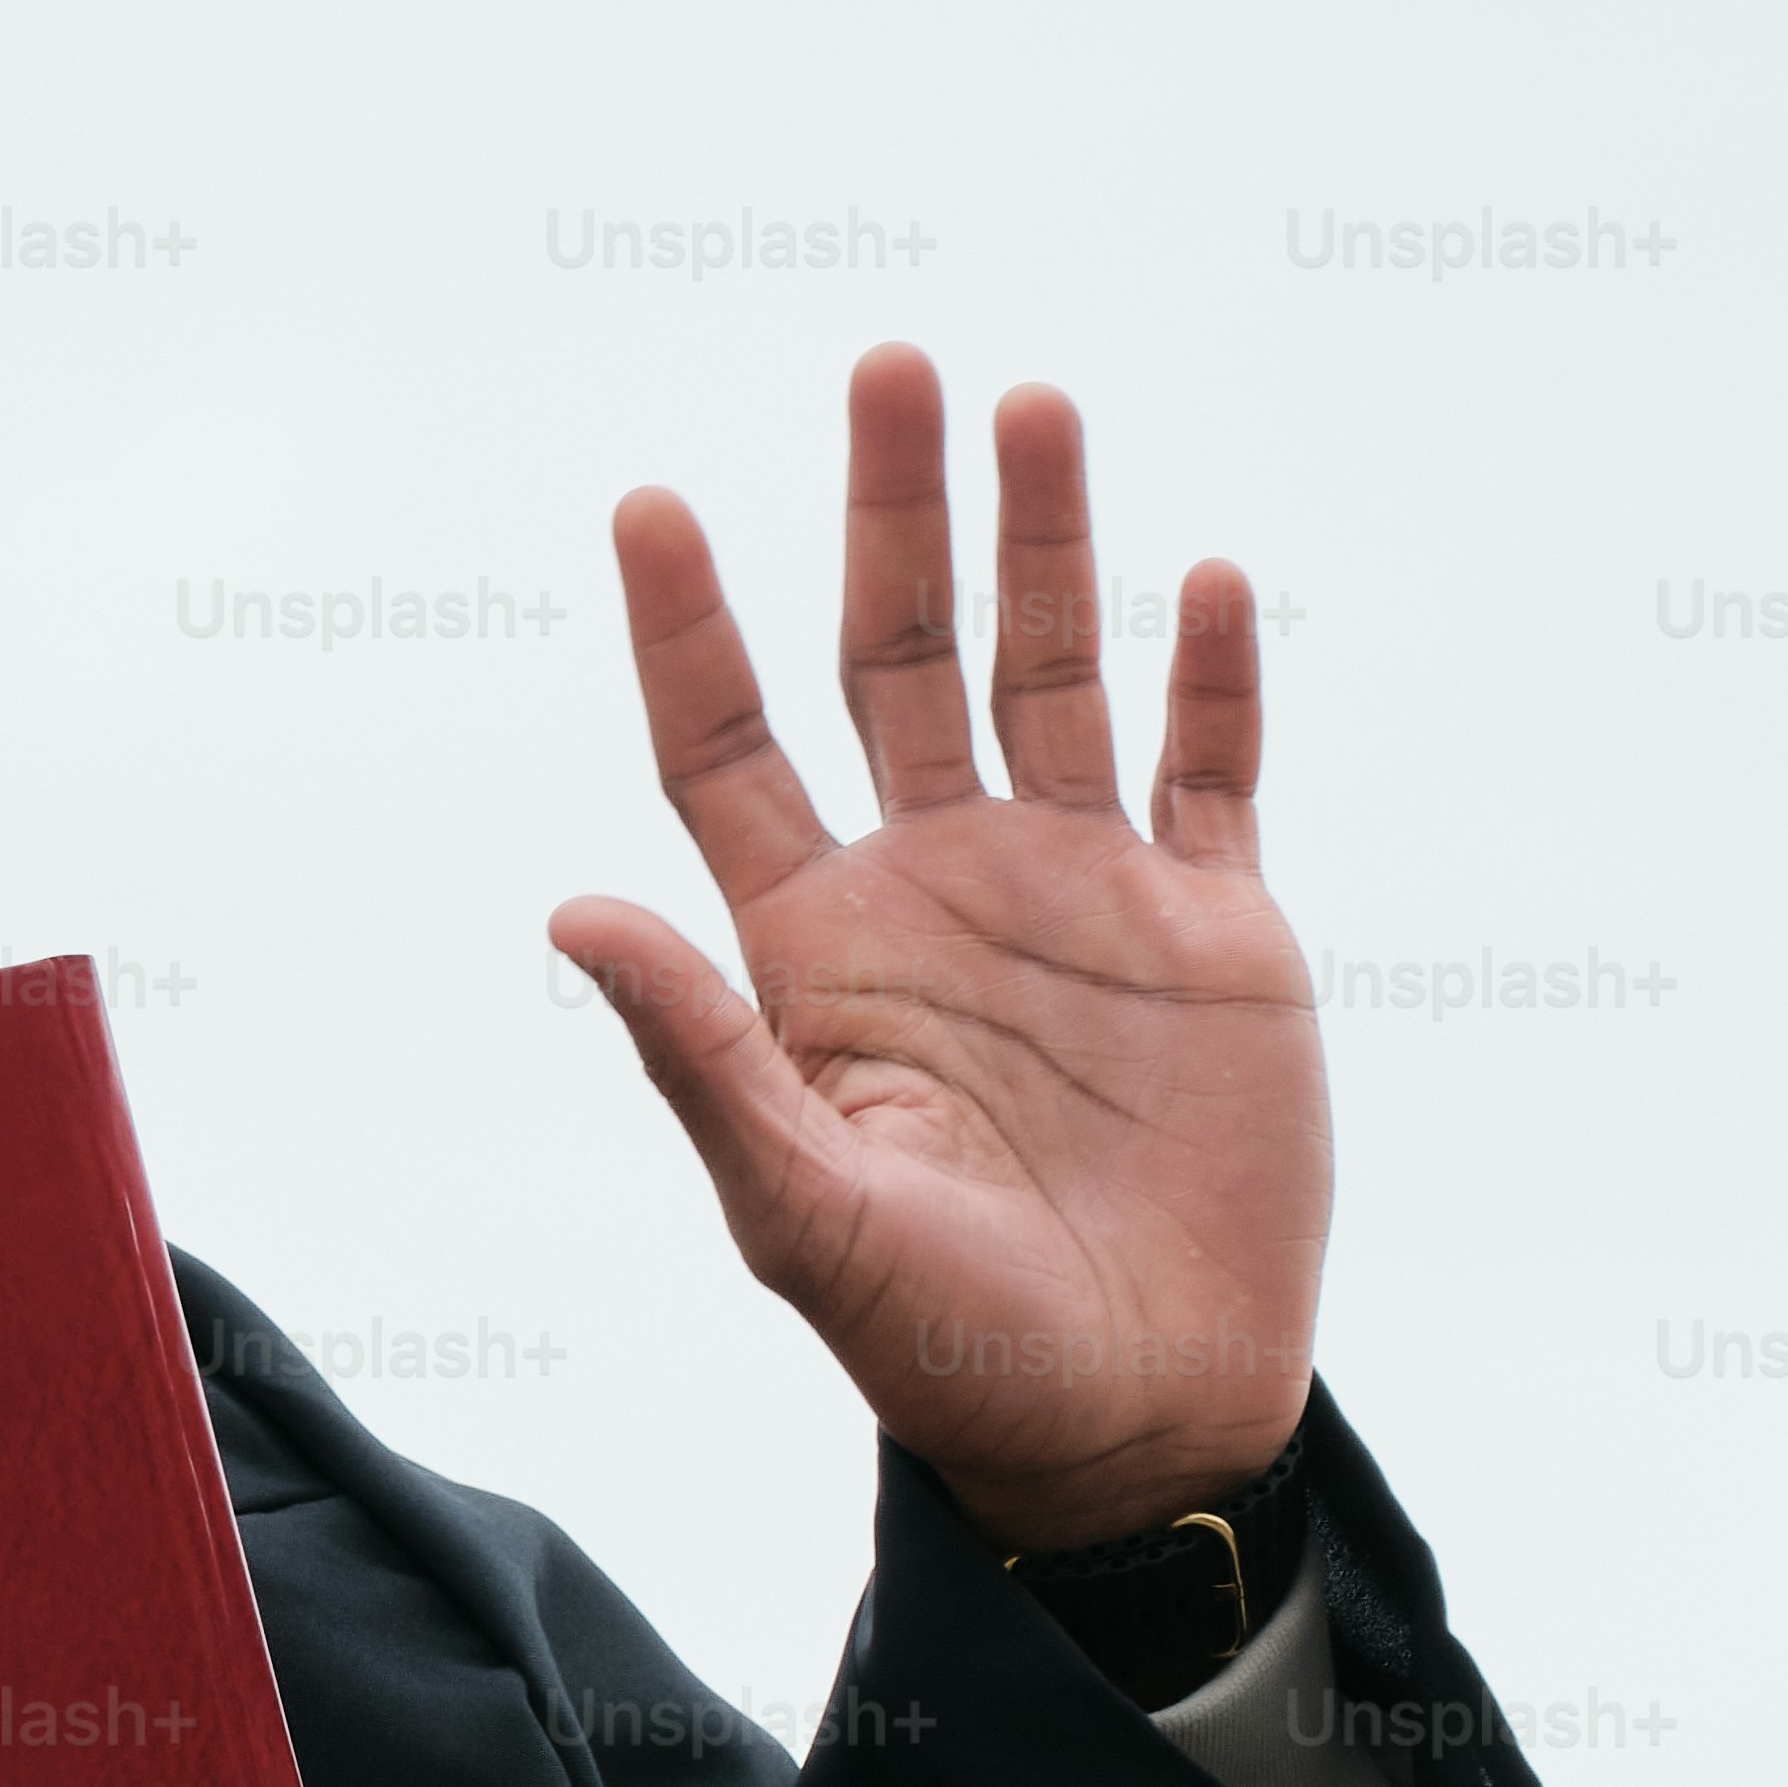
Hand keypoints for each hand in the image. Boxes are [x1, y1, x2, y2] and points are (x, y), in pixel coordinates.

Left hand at [548, 346, 1330, 1551]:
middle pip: (899, 659)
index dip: (688, 629)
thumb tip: (570, 913)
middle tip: (891, 362)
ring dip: (1046, 544)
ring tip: (1030, 405)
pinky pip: (1211, 774)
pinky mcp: (1217, 936)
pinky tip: (1200, 580)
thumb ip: (699, 1057)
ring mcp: (1082, 898)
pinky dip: (1211, 679)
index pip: (730, 749)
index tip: (648, 503)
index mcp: (821, 949)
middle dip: (891, 514)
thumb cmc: (944, 1348)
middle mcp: (941, 890)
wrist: (1133, 1424)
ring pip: (1053, 675)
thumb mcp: (799, 1210)